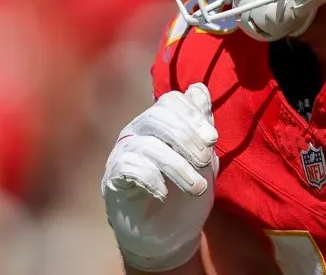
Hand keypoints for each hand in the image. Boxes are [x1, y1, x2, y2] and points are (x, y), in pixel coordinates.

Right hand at [102, 84, 218, 271]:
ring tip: (197, 188)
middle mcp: (137, 132)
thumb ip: (202, 126)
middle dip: (187, 137)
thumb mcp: (203, 159)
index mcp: (160, 123)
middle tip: (205, 161)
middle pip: (158, 116)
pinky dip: (152, 179)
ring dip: (178, 166)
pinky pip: (129, 168)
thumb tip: (200, 90)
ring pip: (148, 144)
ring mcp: (122, 154)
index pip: (171, 100)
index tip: (212, 139)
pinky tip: (163, 193)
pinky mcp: (113, 180)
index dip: (194, 115)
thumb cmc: (186, 194)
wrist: (169, 237)